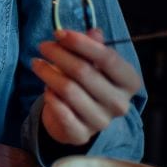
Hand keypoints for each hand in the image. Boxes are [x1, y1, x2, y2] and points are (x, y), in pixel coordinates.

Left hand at [34, 28, 142, 145]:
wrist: (76, 118)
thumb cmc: (86, 82)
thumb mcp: (93, 62)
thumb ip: (93, 46)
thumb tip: (94, 32)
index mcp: (129, 82)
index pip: (108, 58)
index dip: (81, 43)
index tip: (59, 33)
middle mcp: (120, 103)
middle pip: (84, 72)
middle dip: (59, 54)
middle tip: (43, 46)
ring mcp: (102, 121)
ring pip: (69, 90)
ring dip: (48, 73)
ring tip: (37, 64)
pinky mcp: (81, 134)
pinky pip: (61, 112)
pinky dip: (50, 98)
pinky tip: (46, 90)